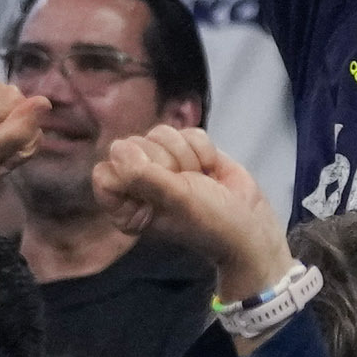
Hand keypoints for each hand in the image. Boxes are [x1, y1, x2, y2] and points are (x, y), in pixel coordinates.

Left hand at [95, 121, 287, 294]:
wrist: (250, 225)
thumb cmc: (209, 223)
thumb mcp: (174, 200)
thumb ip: (141, 174)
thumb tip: (117, 147)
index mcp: (125, 205)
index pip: (105, 172)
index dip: (131, 173)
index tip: (157, 189)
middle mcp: (139, 183)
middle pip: (133, 145)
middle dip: (167, 162)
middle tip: (186, 187)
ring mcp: (164, 164)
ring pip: (161, 133)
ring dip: (187, 156)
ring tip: (200, 181)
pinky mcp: (188, 150)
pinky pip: (187, 131)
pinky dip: (203, 150)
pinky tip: (210, 171)